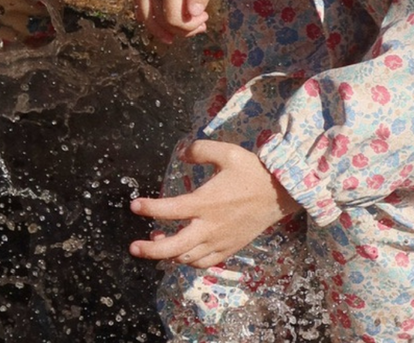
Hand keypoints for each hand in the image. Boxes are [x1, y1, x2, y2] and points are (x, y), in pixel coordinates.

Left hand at [129, 139, 300, 267]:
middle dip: (150, 249)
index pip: (169, 209)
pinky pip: (204, 263)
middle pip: (174, 247)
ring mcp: (219, 241)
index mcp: (205, 203)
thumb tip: (182, 152)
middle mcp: (209, 226)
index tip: (134, 206)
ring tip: (157, 240)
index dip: (149, 209)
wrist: (280, 194)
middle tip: (133, 247)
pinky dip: (189, 261)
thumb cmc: (252, 172)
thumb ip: (201, 150)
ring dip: (168, 254)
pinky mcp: (229, 248)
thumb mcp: (227, 152)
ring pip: (187, 258)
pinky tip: (182, 252)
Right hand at [134, 0, 221, 43]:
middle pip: (157, 20)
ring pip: (142, 13)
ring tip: (176, 32)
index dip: (189, 27)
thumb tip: (193, 15)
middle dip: (178, 30)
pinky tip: (157, 18)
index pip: (173, 19)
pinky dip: (145, 14)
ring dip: (158, 28)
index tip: (204, 20)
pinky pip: (136, 0)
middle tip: (198, 25)